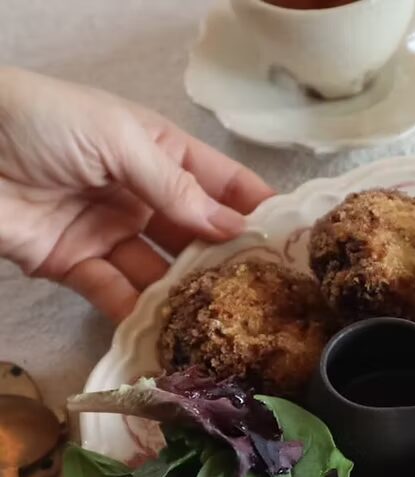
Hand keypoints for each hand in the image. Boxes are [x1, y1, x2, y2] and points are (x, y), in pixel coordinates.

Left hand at [0, 67, 273, 320]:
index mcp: (158, 152)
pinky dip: (142, 316)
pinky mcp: (77, 267)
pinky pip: (119, 296)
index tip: (292, 242)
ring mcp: (112, 233)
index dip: (256, 209)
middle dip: (227, 263)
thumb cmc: (39, 120)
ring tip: (224, 323)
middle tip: (265, 295)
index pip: (221, 184)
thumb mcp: (117, 136)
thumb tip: (233, 228)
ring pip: (163, 272)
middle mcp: (142, 195)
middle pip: (197, 235)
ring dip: (189, 296)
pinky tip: (172, 335)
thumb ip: (174, 185)